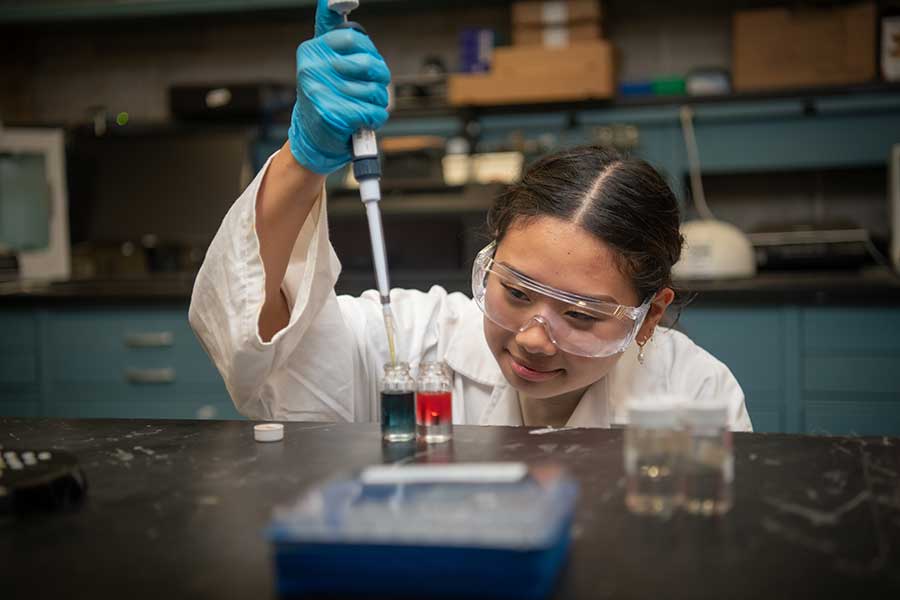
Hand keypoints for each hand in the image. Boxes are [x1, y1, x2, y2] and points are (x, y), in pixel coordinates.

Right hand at [288, 0, 390, 173]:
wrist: (312, 138)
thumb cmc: (324, 95)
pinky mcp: (335, 115)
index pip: (355, 38)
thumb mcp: (322, 59)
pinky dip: (375, 119)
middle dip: (379, 80)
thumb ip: (329, 29)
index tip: (367, 65)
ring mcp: (323, 92)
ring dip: (377, 103)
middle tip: (371, 89)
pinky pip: (375, 112)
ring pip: (376, 91)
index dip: (370, 53)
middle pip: (371, 64)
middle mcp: (313, 69)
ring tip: (363, 107)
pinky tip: (362, 121)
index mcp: (312, 51)